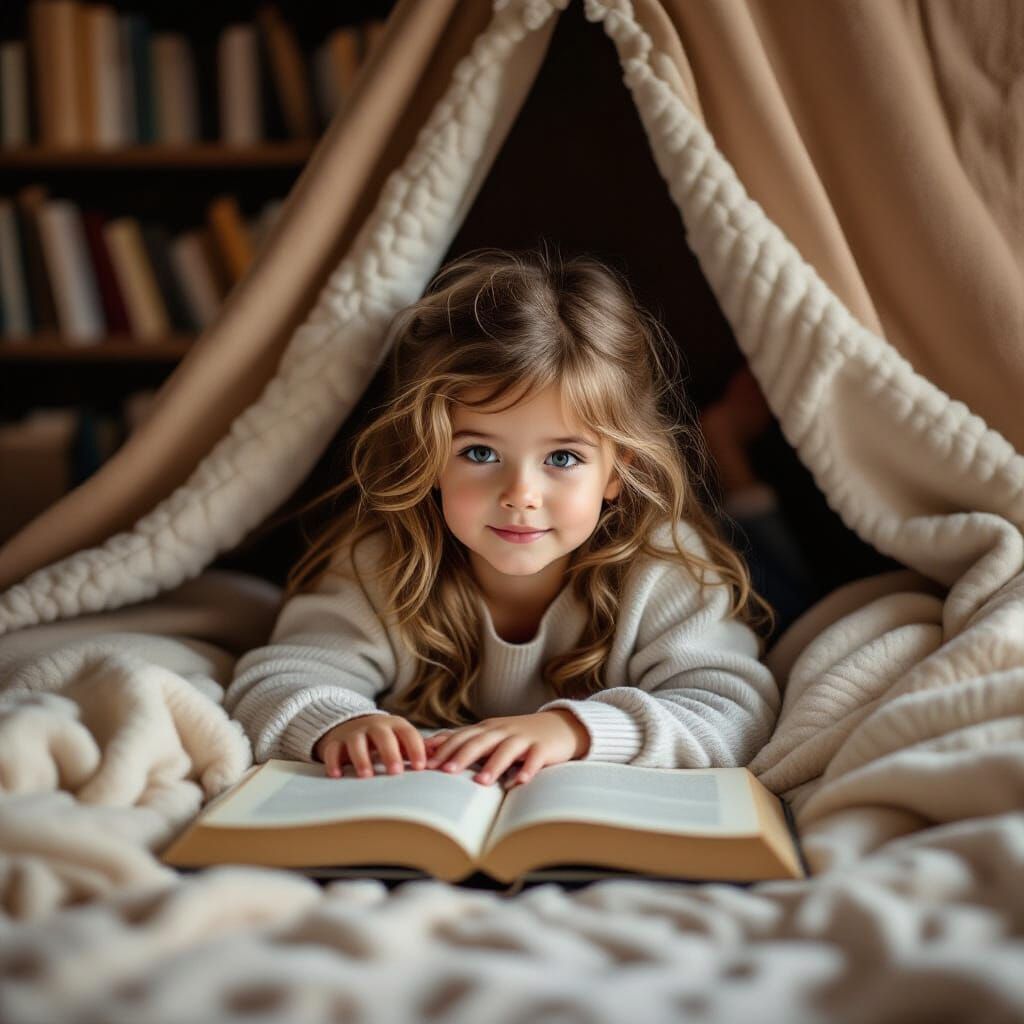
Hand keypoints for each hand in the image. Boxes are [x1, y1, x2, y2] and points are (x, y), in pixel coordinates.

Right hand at [314, 714, 426, 778]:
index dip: (416, 749)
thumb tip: (441, 757)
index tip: (422, 767)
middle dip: (390, 753)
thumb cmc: (386, 738)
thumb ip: (419, 748)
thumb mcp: (402, 739)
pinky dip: (333, 762)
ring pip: (357, 742)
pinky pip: (332, 751)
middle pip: (383, 736)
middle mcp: (374, 726)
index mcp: (395, 725)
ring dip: (361, 759)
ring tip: (366, 776)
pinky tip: (337, 775)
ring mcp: (354, 733)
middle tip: (396, 772)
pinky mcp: (336, 742)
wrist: (352, 725)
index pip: (408, 734)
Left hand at [423, 710, 589, 786]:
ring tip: (481, 782)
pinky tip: (521, 782)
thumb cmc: (518, 735)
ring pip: (507, 750)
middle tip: (446, 771)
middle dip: (462, 755)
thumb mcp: (490, 735)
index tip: (426, 765)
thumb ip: (463, 740)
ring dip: (494, 765)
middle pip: (480, 741)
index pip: (462, 737)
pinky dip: (528, 769)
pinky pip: (535, 759)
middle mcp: (503, 731)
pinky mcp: (543, 747)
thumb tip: (428, 747)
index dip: (444, 750)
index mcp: (487, 729)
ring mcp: (524, 738)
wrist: (559, 726)